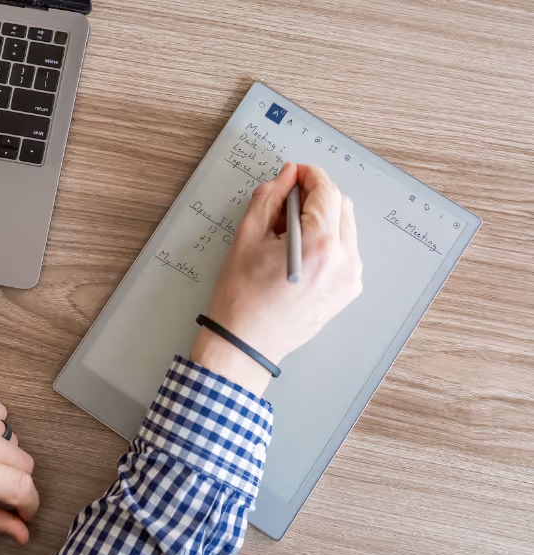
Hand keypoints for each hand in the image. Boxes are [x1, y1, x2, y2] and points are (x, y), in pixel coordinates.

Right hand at [191, 163, 362, 395]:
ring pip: (345, 227)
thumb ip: (270, 198)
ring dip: (322, 218)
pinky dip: (326, 241)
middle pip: (341, 205)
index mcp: (319, 245)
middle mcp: (343, 261)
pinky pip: (344, 250)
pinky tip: (298, 253)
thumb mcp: (247, 238)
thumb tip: (287, 176)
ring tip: (288, 234)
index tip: (294, 174)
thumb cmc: (241, 298)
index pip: (326, 191)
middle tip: (285, 204)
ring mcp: (350, 278)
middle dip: (316, 196)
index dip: (309, 175)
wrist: (246, 343)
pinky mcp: (348, 290)